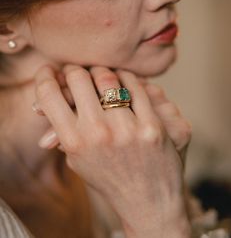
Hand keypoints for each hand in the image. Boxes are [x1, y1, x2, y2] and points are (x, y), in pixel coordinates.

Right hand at [34, 65, 191, 236]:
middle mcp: (97, 134)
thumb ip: (61, 130)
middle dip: (76, 70)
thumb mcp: (78, 159)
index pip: (48, 96)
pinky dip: (128, 78)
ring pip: (108, 78)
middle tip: (78, 72)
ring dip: (102, 72)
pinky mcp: (152, 127)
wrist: (147, 199)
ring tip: (101, 75)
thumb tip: (39, 105)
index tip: (49, 70)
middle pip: (78, 78)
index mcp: (73, 143)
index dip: (45, 76)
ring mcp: (126, 130)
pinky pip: (136, 87)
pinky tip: (124, 79)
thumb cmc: (109, 175)